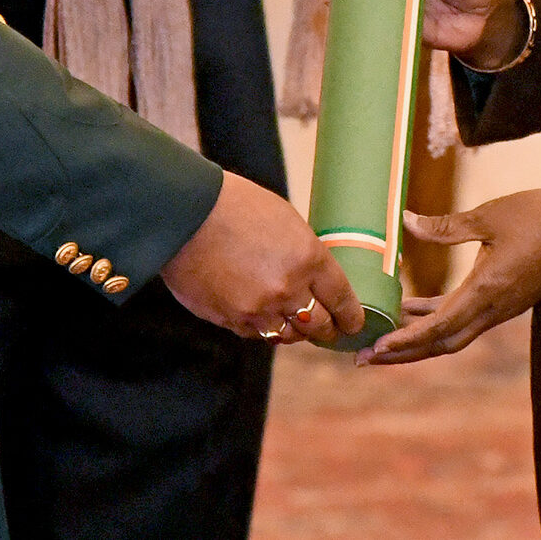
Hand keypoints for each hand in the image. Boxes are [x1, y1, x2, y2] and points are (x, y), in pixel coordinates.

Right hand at [161, 171, 365, 345]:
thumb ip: (304, 254)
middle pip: (319, 325)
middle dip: (328, 329)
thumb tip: (315, 278)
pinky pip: (257, 334)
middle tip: (330, 329)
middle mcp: (287, 289)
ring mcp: (258, 309)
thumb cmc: (236, 206)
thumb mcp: (285, 220)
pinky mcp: (231, 319)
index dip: (351, 316)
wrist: (186, 214)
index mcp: (308, 257)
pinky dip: (264, 328)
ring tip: (296, 325)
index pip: (342, 299)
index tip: (354, 323)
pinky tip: (263, 317)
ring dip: (295, 331)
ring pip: (288, 335)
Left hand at [357, 184, 540, 365]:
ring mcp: (501, 308)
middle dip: (404, 354)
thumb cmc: (539, 215)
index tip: (376, 348)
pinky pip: (465, 320)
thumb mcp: (489, 216)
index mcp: (487, 290)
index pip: (438, 327)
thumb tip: (406, 221)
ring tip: (383, 338)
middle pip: (441, 344)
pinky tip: (415, 306)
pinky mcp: (506, 300)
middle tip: (366, 357)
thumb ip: (446, 226)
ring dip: (418, 340)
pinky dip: (437, 320)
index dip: (405, 340)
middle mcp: (493, 309)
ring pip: (453, 335)